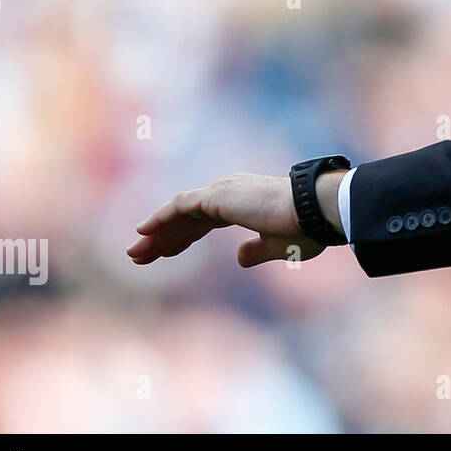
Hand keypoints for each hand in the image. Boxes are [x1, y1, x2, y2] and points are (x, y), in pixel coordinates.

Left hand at [127, 172, 325, 267]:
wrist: (316, 211)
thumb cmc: (305, 228)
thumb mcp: (277, 247)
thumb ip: (255, 251)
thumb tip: (239, 258)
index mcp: (244, 203)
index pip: (204, 222)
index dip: (184, 239)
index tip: (166, 255)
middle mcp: (230, 193)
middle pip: (187, 218)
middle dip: (163, 238)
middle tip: (140, 257)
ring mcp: (222, 192)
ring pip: (179, 213)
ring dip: (156, 233)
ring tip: (135, 253)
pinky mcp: (217, 197)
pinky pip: (180, 206)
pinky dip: (160, 218)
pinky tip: (142, 232)